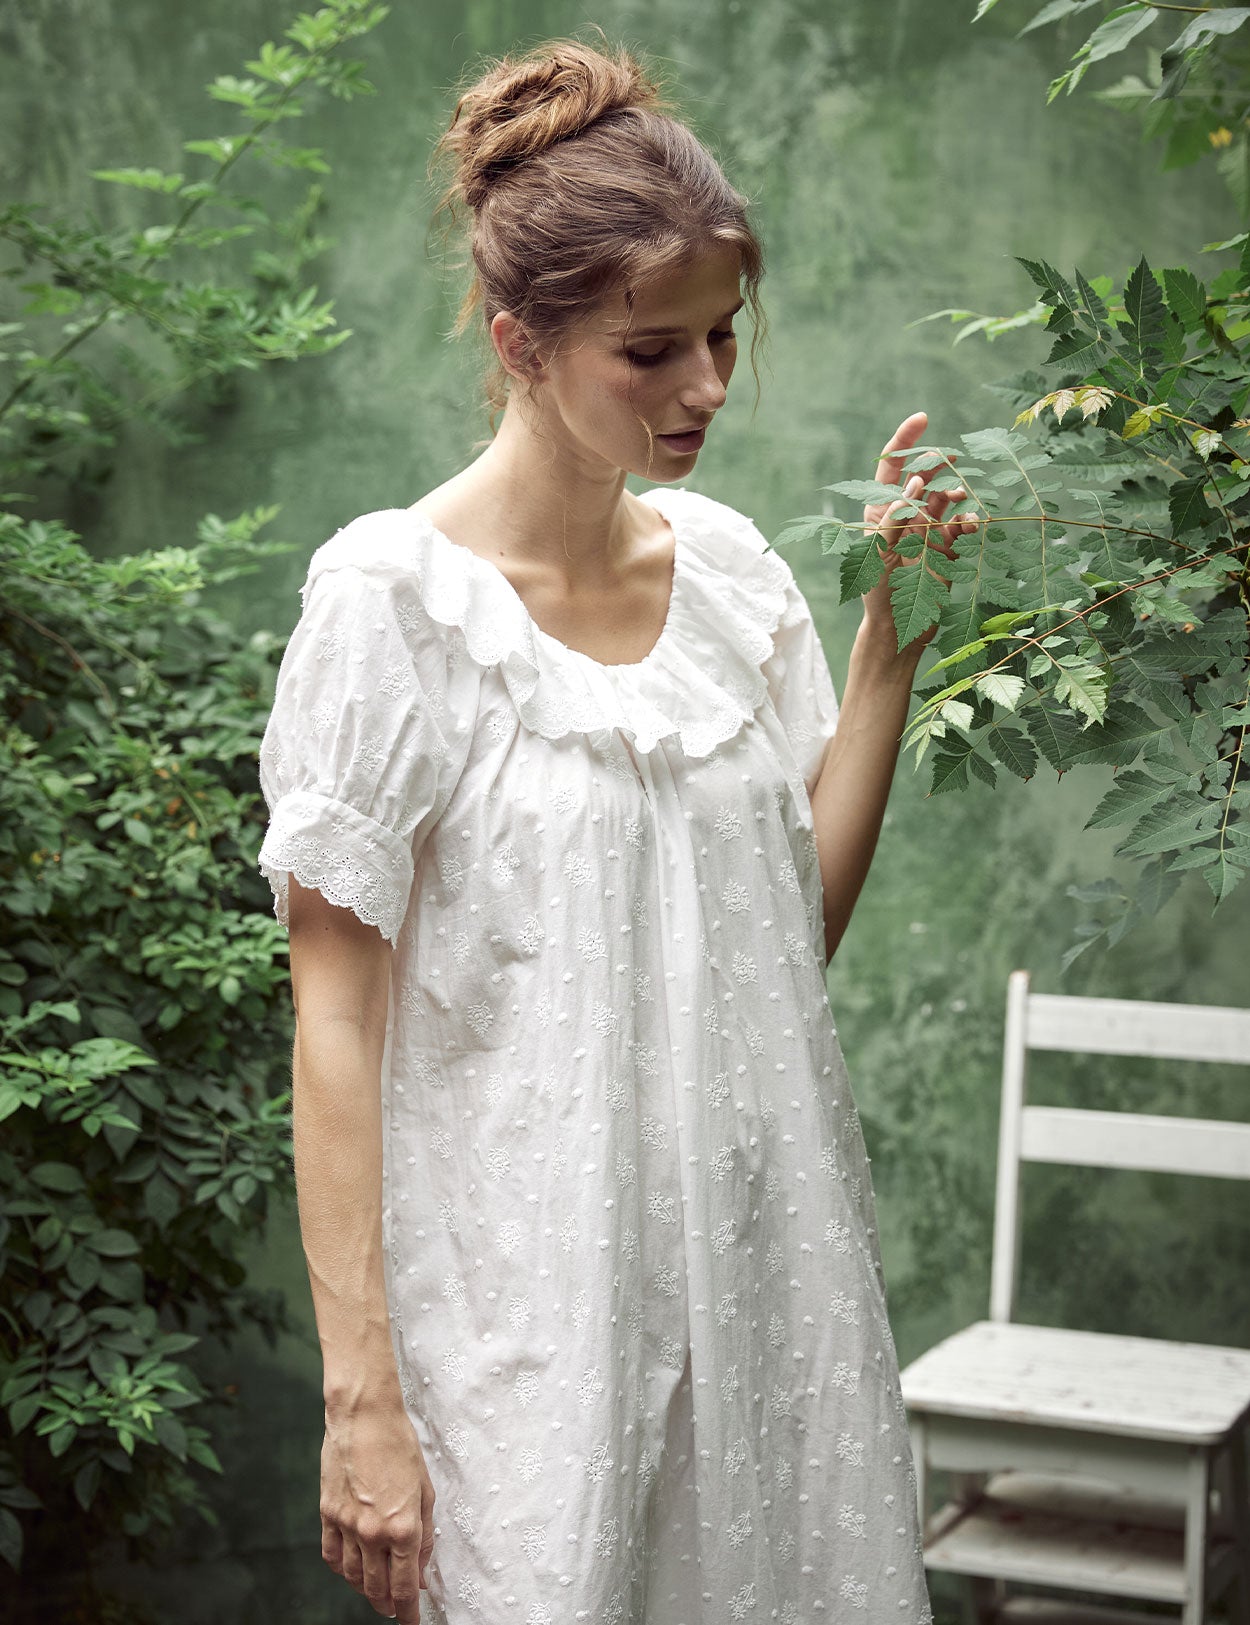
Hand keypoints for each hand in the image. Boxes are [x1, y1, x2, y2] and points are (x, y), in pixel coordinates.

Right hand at [320, 1396, 436, 1622]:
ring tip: (375, 1592)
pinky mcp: (328, 1514)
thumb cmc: (400, 1445)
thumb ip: (424, 1535)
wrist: (364, 1416)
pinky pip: (332, 1555)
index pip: (405, 1586)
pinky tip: (350, 1570)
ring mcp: (347, 1525)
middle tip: (395, 1609)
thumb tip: (421, 1571)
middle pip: (377, 1588)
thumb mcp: (425, 1490)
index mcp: (403, 1527)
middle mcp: (373, 1532)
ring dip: (365, 1590)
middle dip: (388, 1604)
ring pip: (353, 1577)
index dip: (409, 1610)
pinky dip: (342, 1570)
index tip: (412, 1621)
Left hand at [860, 410, 978, 658]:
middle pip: (924, 475)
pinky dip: (969, 519)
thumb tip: (915, 483)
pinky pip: (962, 524)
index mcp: (880, 511)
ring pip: (947, 498)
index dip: (905, 440)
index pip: (890, 466)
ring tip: (962, 498)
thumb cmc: (878, 593)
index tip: (923, 418)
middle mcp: (905, 516)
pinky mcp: (947, 548)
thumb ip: (894, 518)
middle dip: (938, 464)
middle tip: (952, 460)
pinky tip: (973, 523)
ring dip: (956, 492)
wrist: (898, 632)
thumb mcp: (877, 553)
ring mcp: (927, 530)